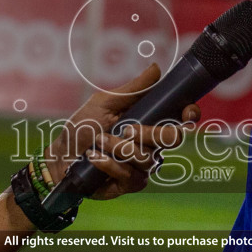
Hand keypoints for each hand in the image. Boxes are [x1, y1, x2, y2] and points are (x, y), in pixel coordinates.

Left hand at [44, 62, 200, 199]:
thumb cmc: (83, 127)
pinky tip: (94, 158)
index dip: (190, 115)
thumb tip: (157, 68)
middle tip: (125, 128)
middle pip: (173, 138)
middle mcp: (152, 144)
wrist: (61, 156)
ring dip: (119, 148)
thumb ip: (132, 89)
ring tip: (98, 142)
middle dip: (149, 133)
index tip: (186, 113)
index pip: (181, 119)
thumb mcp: (104, 103)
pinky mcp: (132, 183)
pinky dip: (110, 164)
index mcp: (150, 121)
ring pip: (149, 157)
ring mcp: (144, 165)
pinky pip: (132, 174)